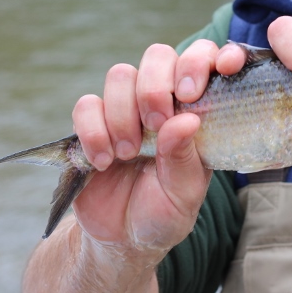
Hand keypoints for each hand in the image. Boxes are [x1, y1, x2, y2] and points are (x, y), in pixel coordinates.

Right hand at [69, 40, 226, 251]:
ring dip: (123, 114)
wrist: (121, 237)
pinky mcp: (92, 122)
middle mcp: (162, 99)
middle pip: (158, 55)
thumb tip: (187, 120)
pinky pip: (86, 105)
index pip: (204, 58)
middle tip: (156, 124)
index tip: (200, 84)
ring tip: (129, 154)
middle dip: (156, 86)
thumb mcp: (184, 194)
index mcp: (195, 109)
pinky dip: (93, 132)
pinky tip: (103, 161)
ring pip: (120, 75)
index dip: (205, 57)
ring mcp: (126, 107)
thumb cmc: (164, 212)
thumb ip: (185, 158)